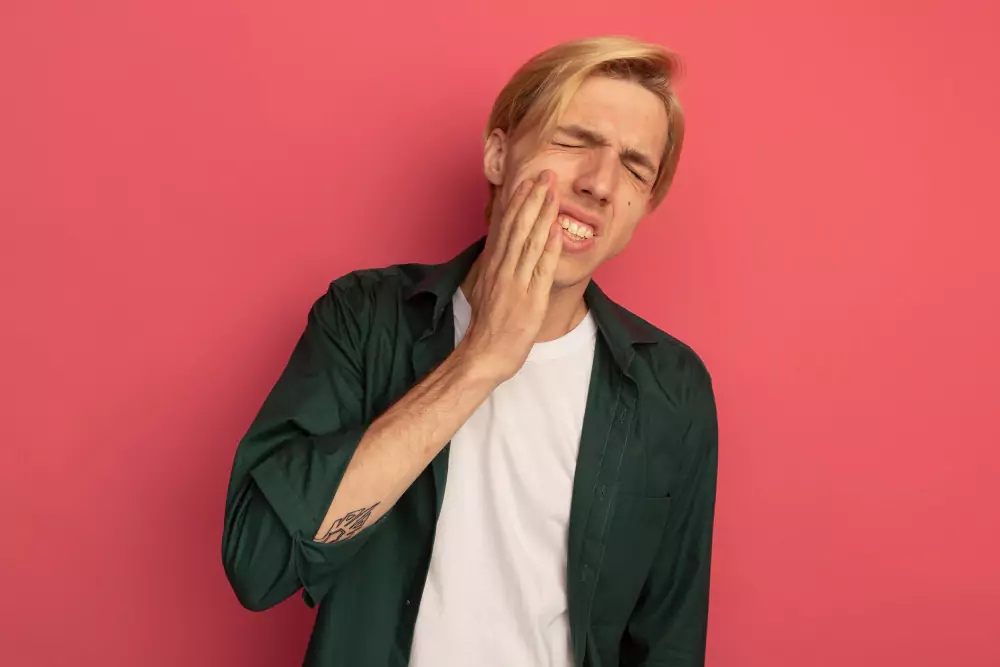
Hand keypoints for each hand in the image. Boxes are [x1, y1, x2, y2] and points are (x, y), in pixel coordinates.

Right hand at [459, 170, 563, 382]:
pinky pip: (540, 269)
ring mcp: (516, 283)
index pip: (505, 227)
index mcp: (493, 266)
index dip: (517, 202)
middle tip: (544, 174)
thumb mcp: (485, 288)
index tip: (527, 181)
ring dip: (542, 214)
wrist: (484, 354)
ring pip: (529, 242)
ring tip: (552, 191)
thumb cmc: (488, 325)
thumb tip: (498, 249)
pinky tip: (556, 230)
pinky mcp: (530, 299)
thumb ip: (494, 267)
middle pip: (517, 227)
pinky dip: (548, 248)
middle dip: (532, 198)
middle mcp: (503, 270)